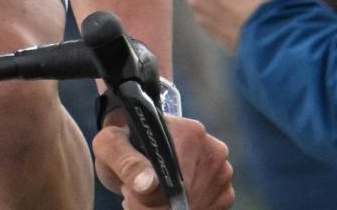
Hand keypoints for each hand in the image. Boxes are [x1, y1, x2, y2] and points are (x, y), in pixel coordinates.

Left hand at [94, 112, 234, 208]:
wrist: (136, 139)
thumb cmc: (122, 140)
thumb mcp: (111, 146)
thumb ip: (126, 162)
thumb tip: (148, 184)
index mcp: (189, 133)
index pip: (171, 183)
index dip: (148, 200)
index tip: (131, 198)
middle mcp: (213, 150)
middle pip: (184, 199)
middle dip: (156, 206)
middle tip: (138, 194)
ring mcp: (223, 171)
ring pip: (195, 208)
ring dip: (168, 209)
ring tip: (152, 194)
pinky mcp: (225, 191)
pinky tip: (167, 199)